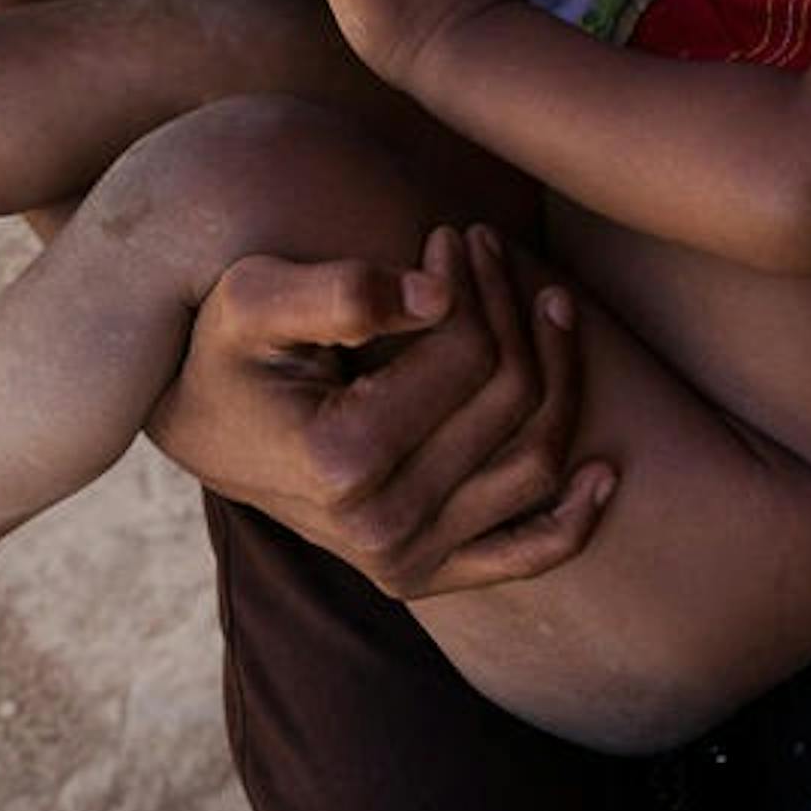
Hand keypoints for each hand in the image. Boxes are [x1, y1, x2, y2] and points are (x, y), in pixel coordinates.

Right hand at [150, 224, 610, 597]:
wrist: (203, 427)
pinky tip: (606, 471)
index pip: (468, 357)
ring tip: (549, 301)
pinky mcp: (423, 576)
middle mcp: (379, 528)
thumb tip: (439, 294)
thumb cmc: (228, 349)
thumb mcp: (253, 299)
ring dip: (560, 374)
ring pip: (536, 460)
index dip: (474, 283)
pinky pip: (524, 554)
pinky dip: (573, 520)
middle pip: (511, 402)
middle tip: (495, 248)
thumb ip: (339, 289)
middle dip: (515, 309)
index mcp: (338, 461)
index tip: (454, 234)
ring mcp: (405, 561)